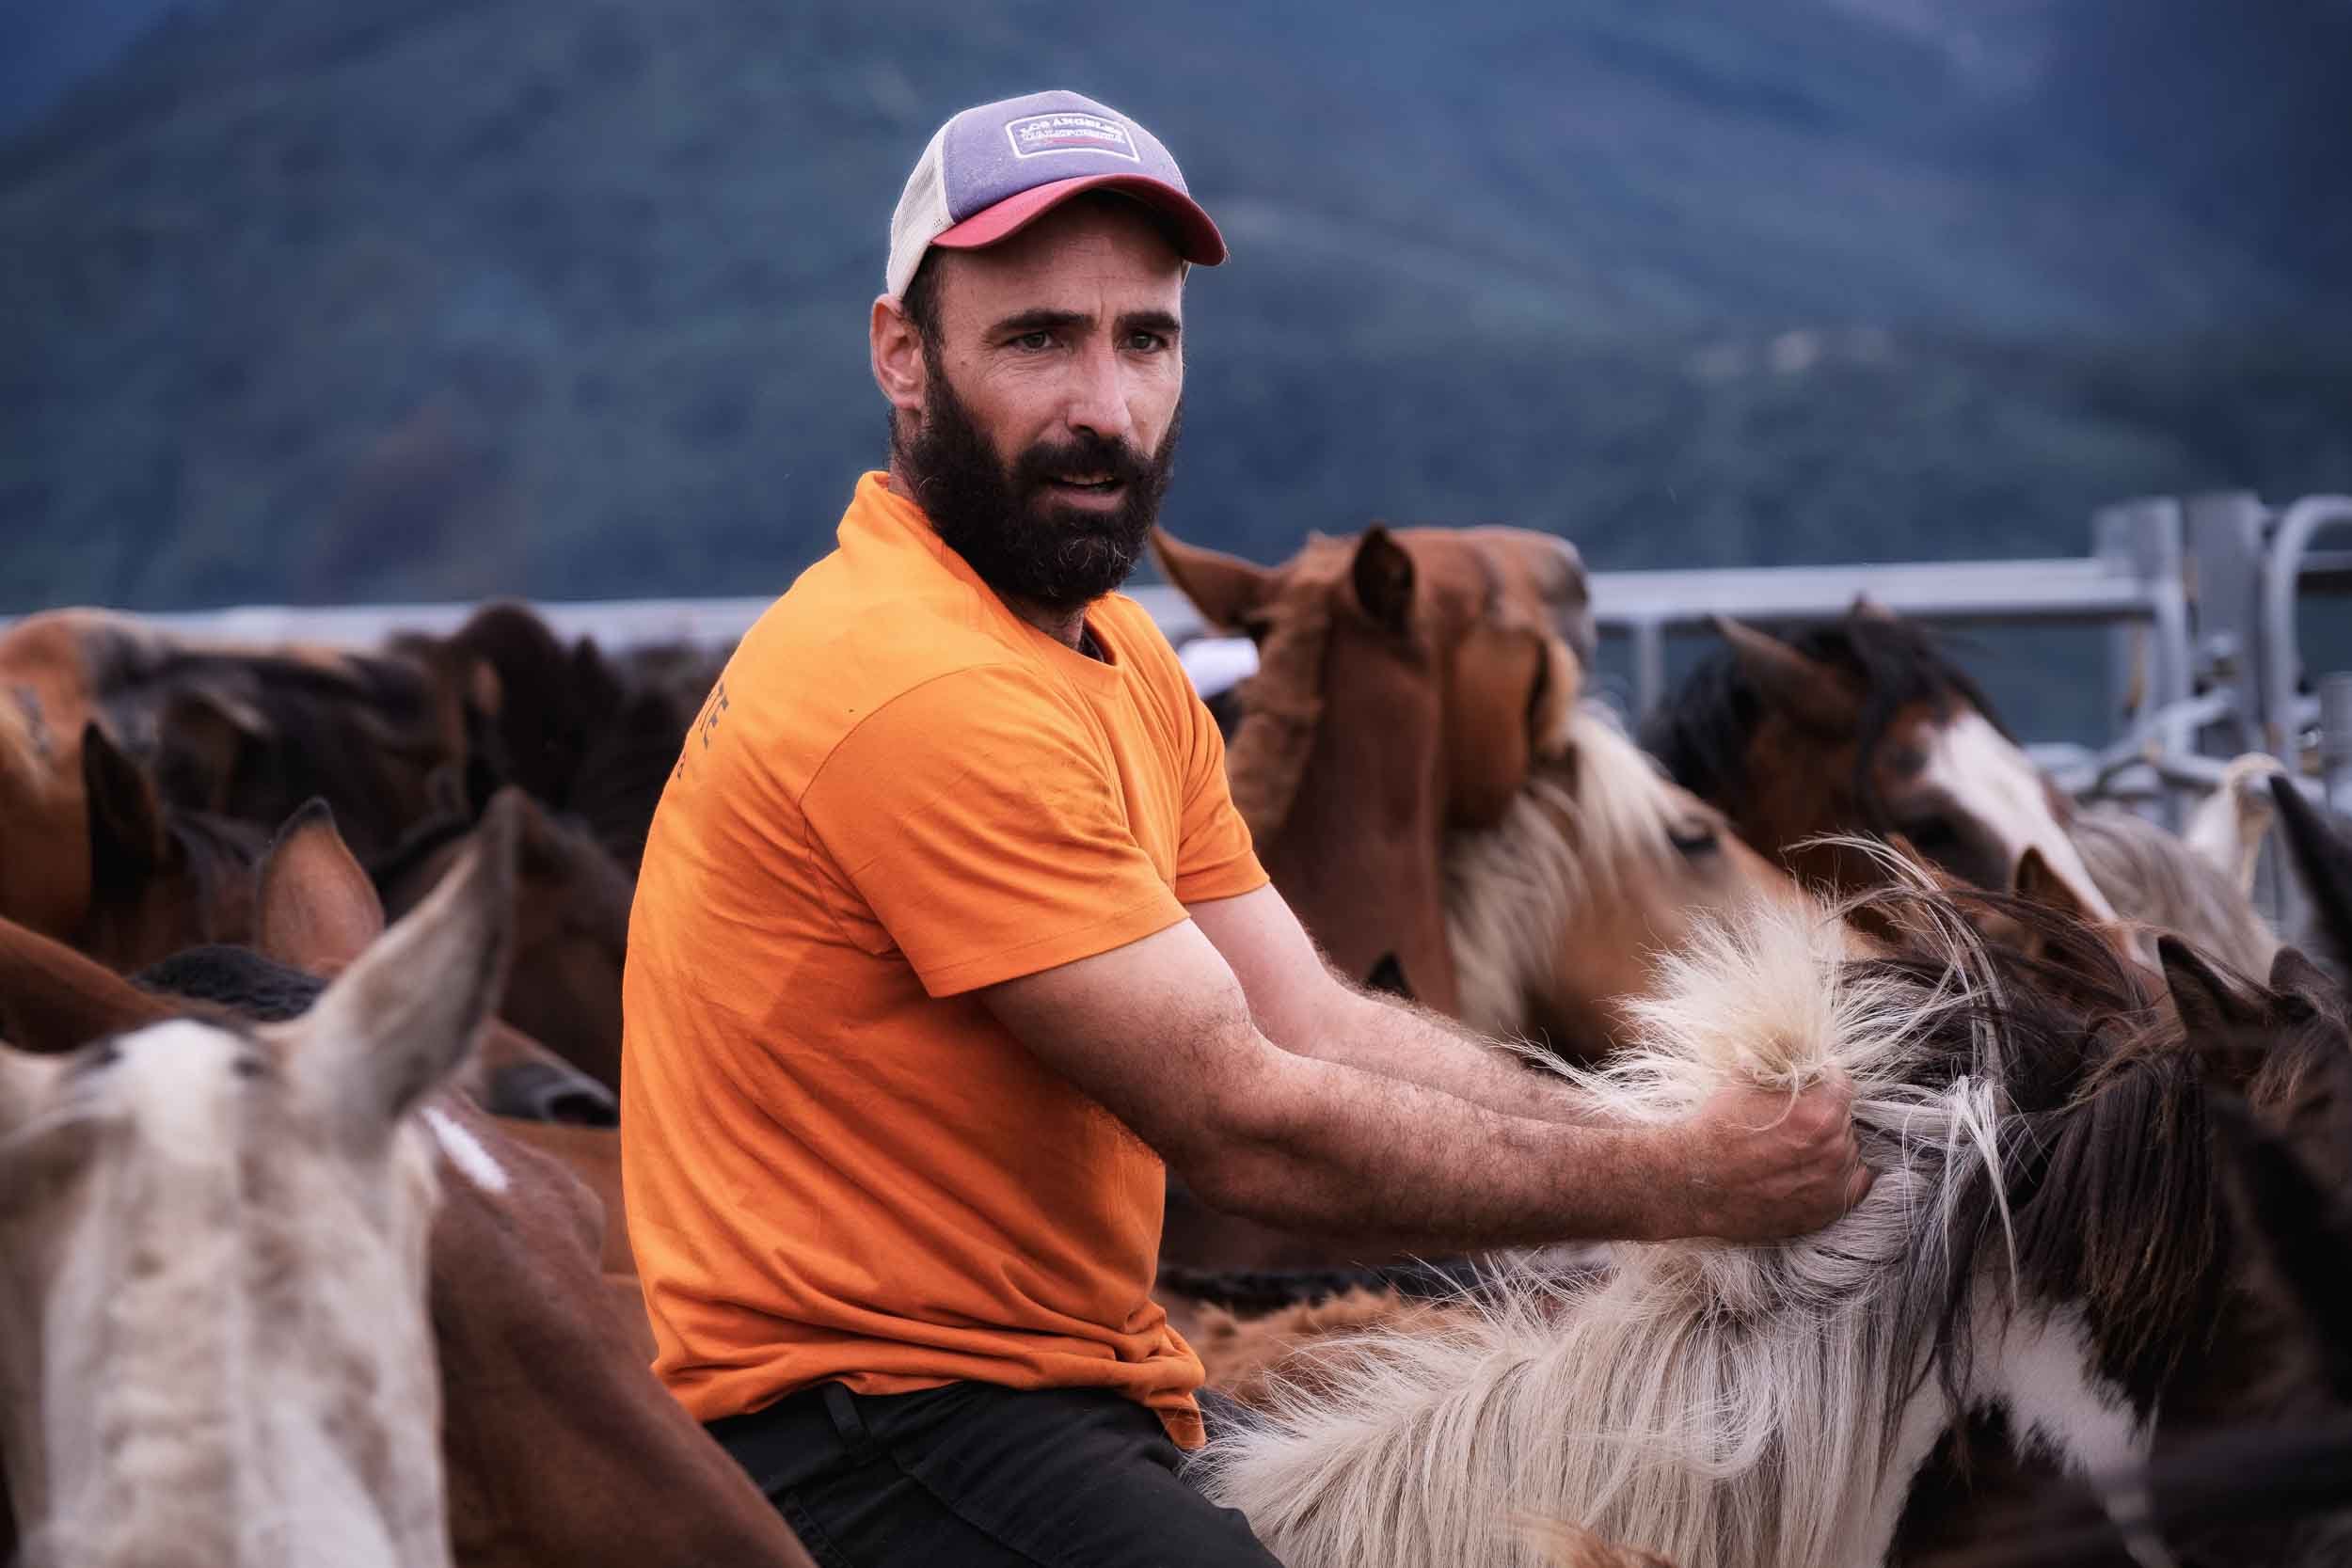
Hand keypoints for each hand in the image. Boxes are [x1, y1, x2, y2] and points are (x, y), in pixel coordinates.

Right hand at [1653, 1078, 1872, 1241]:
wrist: (1693, 1179)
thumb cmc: (1716, 1128)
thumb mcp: (1746, 1079)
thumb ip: (1781, 1067)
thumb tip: (1797, 1051)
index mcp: (1820, 1113)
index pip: (1842, 1085)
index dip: (1825, 1079)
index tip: (1814, 1082)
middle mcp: (1833, 1150)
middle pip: (1845, 1119)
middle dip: (1826, 1114)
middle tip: (1797, 1117)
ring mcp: (1831, 1184)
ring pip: (1849, 1151)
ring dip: (1832, 1145)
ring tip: (1798, 1146)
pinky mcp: (1825, 1210)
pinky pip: (1855, 1186)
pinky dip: (1843, 1175)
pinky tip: (1820, 1168)